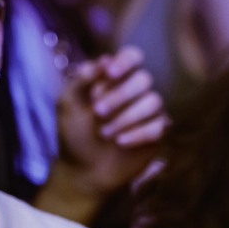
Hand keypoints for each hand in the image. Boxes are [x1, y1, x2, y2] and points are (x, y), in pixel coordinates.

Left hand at [54, 46, 166, 192]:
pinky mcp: (157, 131)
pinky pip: (160, 124)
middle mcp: (134, 91)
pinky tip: (121, 142)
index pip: (132, 57)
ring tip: (105, 133)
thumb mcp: (68, 105)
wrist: (83, 171)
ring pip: (154, 102)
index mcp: (113, 79)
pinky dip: (138, 134)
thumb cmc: (74, 135)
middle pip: (144, 79)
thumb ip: (81, 79)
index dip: (126, 61)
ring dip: (127, 117)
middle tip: (97, 112)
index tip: (110, 74)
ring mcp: (147, 111)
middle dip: (121, 95)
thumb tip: (103, 59)